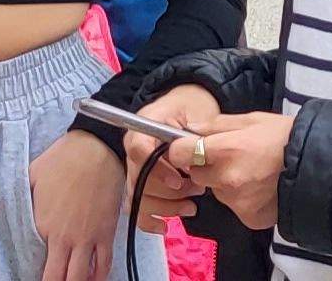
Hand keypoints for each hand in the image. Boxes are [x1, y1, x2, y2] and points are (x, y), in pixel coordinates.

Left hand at [28, 129, 129, 280]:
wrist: (96, 149)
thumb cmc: (63, 159)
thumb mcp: (31, 176)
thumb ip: (19, 196)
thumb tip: (5, 203)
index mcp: (42, 225)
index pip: (35, 261)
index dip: (35, 272)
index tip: (35, 272)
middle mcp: (64, 237)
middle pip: (58, 278)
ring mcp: (87, 237)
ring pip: (80, 277)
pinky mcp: (106, 233)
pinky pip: (104, 264)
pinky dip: (98, 276)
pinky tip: (93, 278)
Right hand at [126, 86, 217, 223]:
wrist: (188, 107)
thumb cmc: (192, 109)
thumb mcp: (196, 113)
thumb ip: (193, 135)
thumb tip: (193, 162)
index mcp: (143, 127)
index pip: (139, 150)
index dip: (158, 169)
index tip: (179, 180)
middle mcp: (134, 150)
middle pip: (140, 179)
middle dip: (170, 192)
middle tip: (197, 190)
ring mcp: (135, 169)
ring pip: (139, 197)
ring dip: (166, 207)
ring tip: (191, 206)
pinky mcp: (141, 184)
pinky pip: (137, 208)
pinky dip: (150, 220)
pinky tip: (166, 224)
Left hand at [171, 106, 292, 230]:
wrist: (316, 165)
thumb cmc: (284, 136)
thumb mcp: (251, 120)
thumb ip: (216, 125)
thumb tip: (190, 129)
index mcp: (225, 150)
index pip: (179, 154)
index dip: (182, 149)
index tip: (189, 147)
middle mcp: (226, 179)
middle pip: (197, 175)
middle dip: (207, 167)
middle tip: (230, 158)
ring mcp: (237, 202)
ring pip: (217, 191)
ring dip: (225, 183)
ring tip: (251, 172)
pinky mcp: (248, 217)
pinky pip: (234, 207)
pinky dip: (242, 199)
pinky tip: (259, 188)